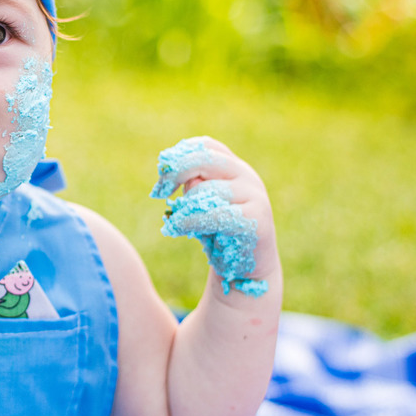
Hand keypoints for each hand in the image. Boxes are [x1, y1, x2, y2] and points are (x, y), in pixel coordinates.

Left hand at [150, 137, 277, 296]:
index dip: (179, 155)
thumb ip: (192, 185)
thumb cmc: (219, 234)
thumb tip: (178, 175)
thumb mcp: (202, 204)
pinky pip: (214, 214)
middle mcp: (247, 175)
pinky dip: (190, 221)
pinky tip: (177, 228)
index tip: (161, 174)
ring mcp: (255, 195)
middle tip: (159, 192)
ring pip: (204, 190)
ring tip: (182, 224)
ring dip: (184, 208)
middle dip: (175, 172)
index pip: (205, 145)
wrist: (248, 270)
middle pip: (203, 158)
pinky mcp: (256, 219)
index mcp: (233, 167)